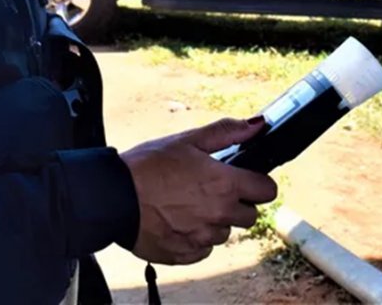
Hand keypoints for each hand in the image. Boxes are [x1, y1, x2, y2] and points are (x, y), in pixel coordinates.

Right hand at [120, 117, 277, 264]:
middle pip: (249, 215)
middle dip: (237, 202)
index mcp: (224, 184)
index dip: (258, 182)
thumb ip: (226, 132)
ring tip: (188, 203)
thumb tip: (257, 126)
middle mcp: (219, 215)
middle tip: (212, 189)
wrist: (114, 196)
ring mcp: (203, 238)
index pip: (267, 191)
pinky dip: (196, 237)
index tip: (246, 178)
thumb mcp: (187, 140)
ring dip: (214, 220)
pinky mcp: (186, 254)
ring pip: (224, 232)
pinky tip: (177, 220)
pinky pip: (203, 249)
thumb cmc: (148, 165)